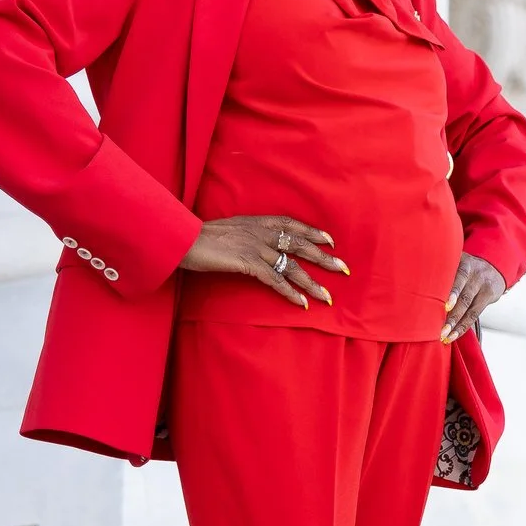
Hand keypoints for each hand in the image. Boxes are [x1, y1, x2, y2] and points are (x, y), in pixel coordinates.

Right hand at [182, 215, 348, 308]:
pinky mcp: (248, 264)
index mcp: (257, 221)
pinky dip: (289, 293)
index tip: (330, 241)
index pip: (292, 224)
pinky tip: (301, 304)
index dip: (312, 232)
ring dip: (311, 283)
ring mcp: (256, 248)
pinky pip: (275, 280)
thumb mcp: (229, 229)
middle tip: (343, 269)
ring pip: (292, 267)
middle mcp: (261, 232)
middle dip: (324, 258)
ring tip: (327, 296)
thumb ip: (246, 234)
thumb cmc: (200, 236)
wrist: (182, 239)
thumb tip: (255, 244)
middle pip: (300, 245)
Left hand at [443, 251, 504, 342]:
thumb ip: (441, 269)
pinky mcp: (488, 296)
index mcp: (463, 263)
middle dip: (452, 314)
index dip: (453, 292)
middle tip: (440, 328)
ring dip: (456, 323)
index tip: (446, 306)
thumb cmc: (464, 267)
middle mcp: (474, 273)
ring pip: (469, 307)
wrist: (493, 268)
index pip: (458, 278)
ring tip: (445, 335)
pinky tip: (453, 336)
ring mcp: (482, 285)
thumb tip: (414, 280)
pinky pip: (474, 314)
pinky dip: (463, 327)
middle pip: (464, 296)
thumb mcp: (455, 261)